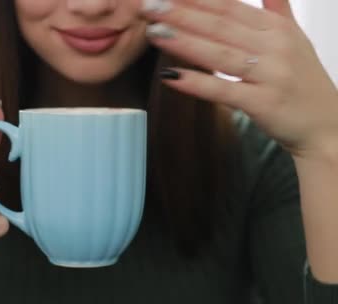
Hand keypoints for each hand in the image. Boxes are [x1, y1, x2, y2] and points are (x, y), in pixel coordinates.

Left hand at [141, 0, 337, 161]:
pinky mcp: (262, 103)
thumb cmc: (304, 82)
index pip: (230, 7)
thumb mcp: (296, 40)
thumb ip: (278, 11)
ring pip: (219, 54)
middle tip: (149, 6)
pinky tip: (171, 76)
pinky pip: (223, 91)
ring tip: (154, 32)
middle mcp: (274, 47)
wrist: (327, 126)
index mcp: (277, 29)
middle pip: (220, 26)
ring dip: (184, 42)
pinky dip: (196, 83)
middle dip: (181, 14)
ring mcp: (269, 75)